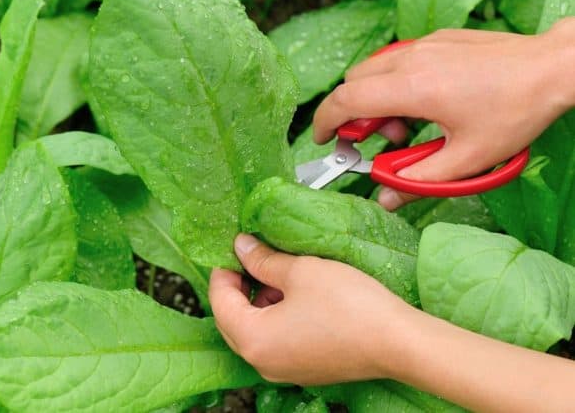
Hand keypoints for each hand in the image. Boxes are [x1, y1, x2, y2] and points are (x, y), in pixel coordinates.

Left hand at [209, 234, 411, 384]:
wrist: (398, 342)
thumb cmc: (350, 307)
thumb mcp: (300, 272)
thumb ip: (263, 260)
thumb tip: (242, 247)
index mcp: (253, 340)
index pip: (219, 302)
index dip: (223, 270)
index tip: (232, 249)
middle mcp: (263, 363)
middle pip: (232, 321)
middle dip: (237, 288)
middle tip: (249, 258)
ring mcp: (284, 371)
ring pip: (255, 332)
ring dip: (258, 302)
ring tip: (276, 273)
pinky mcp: (305, 369)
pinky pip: (276, 342)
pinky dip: (276, 318)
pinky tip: (294, 295)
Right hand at [313, 21, 574, 209]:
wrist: (553, 68)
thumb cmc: (515, 111)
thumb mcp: (466, 159)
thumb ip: (418, 181)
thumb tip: (386, 197)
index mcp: (412, 88)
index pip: (345, 101)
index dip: (324, 122)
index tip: (323, 140)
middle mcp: (411, 60)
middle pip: (353, 83)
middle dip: (354, 115)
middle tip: (378, 140)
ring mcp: (424, 45)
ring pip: (374, 69)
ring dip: (376, 99)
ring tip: (407, 125)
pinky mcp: (438, 40)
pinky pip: (398, 61)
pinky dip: (395, 84)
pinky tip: (426, 104)